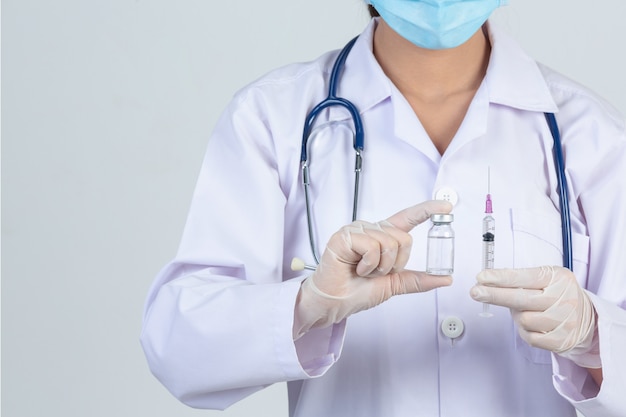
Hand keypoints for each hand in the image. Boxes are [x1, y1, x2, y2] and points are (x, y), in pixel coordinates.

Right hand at [293, 200, 452, 338]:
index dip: (427, 210)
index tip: (446, 207)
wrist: (335, 303)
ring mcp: (357, 230)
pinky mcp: (345, 236)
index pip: (408, 218)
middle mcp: (371, 229)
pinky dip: (368, 265)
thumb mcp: (394, 284)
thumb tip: (445, 279)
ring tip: (363, 271)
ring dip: (380, 267)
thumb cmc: (357, 291)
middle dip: (395, 263)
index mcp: (383, 236)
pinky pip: (372, 247)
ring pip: (389, 243)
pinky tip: (356, 268)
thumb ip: (417, 279)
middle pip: (403, 238)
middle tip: (375, 273)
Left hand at [470, 266, 599, 367]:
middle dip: (495, 295)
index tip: (481, 277)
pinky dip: (525, 331)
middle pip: (521, 299)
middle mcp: (563, 299)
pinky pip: (529, 337)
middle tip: (475, 292)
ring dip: (517, 316)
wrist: (588, 320)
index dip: (501, 278)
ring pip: (523, 319)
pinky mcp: (561, 340)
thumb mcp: (547, 278)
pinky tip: (532, 324)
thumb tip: (488, 280)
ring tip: (525, 310)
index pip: (525, 277)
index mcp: (558, 278)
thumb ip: (522, 278)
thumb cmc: (558, 295)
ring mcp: (564, 321)